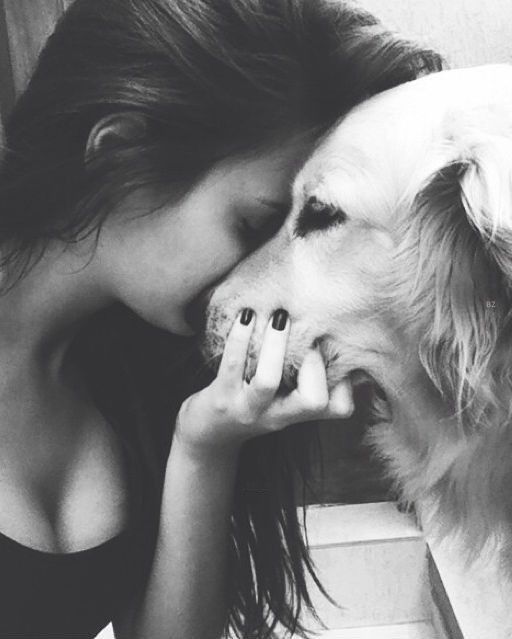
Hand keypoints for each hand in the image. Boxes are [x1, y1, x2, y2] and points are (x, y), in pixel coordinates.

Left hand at [174, 309, 353, 458]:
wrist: (207, 434)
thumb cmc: (252, 404)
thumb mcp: (284, 399)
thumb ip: (307, 377)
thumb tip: (335, 336)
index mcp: (299, 413)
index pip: (339, 406)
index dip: (345, 378)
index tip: (332, 349)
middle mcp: (278, 416)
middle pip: (314, 401)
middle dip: (314, 361)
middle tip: (305, 335)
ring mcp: (247, 409)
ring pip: (268, 380)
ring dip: (276, 344)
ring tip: (279, 316)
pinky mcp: (220, 398)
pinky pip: (232, 364)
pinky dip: (240, 336)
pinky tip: (246, 315)